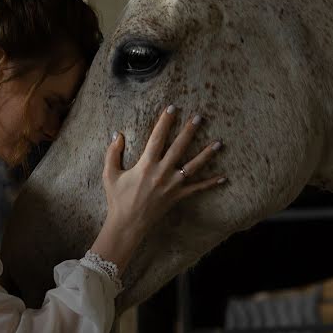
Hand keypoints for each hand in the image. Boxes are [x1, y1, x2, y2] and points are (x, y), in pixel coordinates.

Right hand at [103, 105, 225, 234]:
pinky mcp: (178, 197)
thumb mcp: (109, 174)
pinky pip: (197, 189)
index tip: (172, 108)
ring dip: (207, 154)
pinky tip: (223, 177)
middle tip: (199, 117)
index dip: (165, 121)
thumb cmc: (117, 198)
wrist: (128, 224)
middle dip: (189, 131)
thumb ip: (112, 153)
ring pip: (193, 167)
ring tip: (219, 143)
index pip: (157, 137)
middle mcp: (162, 173)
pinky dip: (210, 183)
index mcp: (146, 165)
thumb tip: (117, 134)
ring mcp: (172, 185)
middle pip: (179, 147)